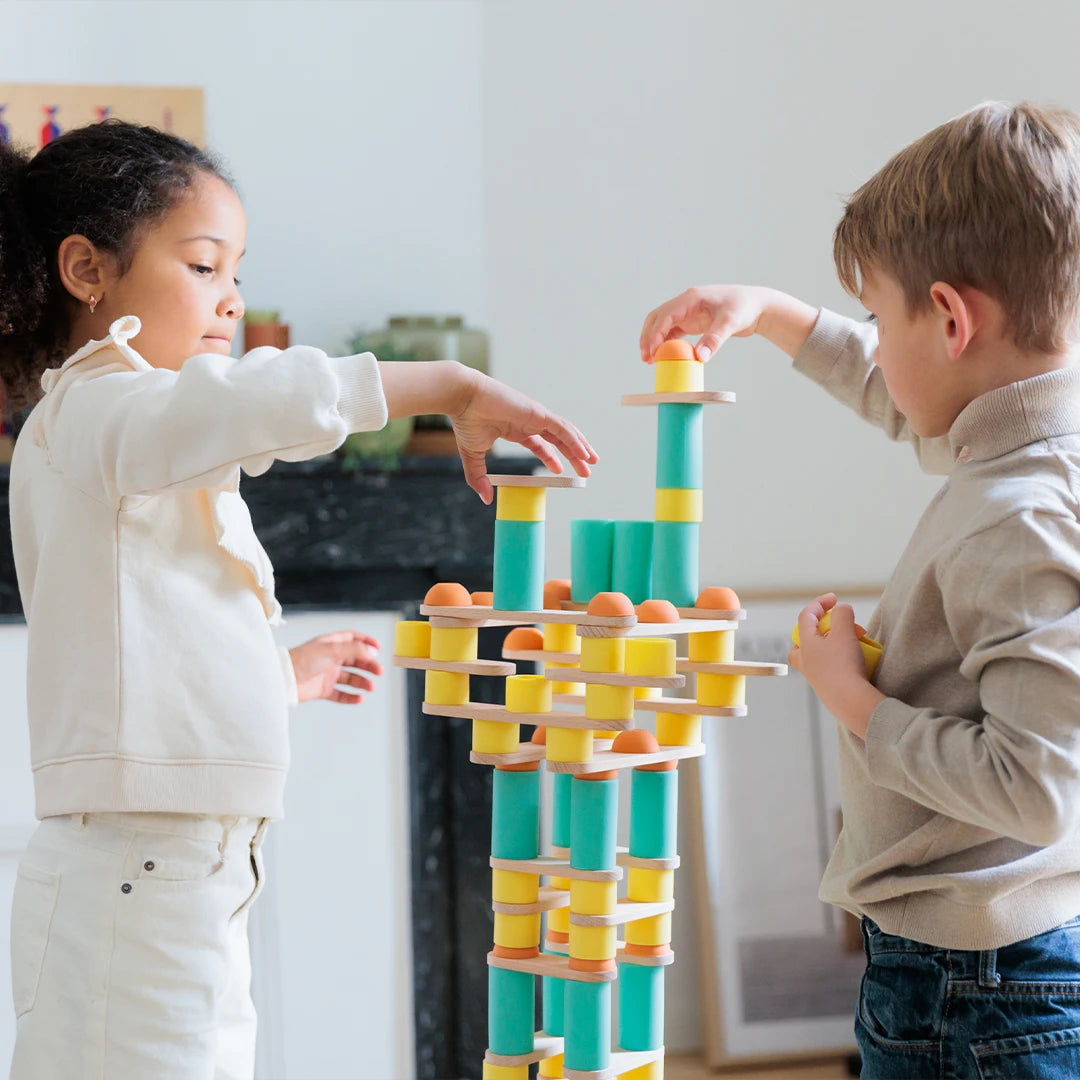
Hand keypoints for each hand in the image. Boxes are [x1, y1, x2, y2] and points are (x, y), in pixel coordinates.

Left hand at [288, 631, 383, 704]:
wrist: (283, 679)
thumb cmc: (303, 660)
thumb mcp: (332, 650)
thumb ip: (354, 650)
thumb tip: (372, 651)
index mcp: (331, 644)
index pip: (352, 639)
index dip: (366, 642)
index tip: (378, 648)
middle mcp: (330, 658)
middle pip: (355, 660)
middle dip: (368, 665)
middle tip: (379, 671)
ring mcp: (327, 674)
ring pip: (350, 678)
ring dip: (362, 682)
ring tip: (370, 687)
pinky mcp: (322, 689)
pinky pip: (340, 694)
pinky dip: (350, 697)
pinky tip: (359, 698)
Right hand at [449, 368, 597, 503]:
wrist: (462, 399)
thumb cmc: (466, 421)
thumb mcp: (473, 455)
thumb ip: (479, 477)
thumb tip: (486, 500)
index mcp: (516, 428)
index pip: (541, 444)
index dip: (552, 457)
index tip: (560, 470)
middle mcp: (529, 421)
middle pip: (559, 439)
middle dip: (574, 454)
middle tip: (586, 470)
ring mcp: (535, 415)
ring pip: (565, 432)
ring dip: (580, 447)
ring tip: (592, 461)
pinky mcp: (538, 413)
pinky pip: (562, 428)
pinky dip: (574, 440)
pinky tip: (583, 453)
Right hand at [640, 285, 772, 362]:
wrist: (757, 305)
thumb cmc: (745, 307)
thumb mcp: (730, 323)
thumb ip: (714, 340)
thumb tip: (699, 358)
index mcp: (692, 298)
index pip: (665, 314)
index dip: (655, 333)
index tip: (650, 351)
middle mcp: (686, 303)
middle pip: (657, 318)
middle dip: (648, 337)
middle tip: (645, 357)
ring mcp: (688, 312)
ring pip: (662, 324)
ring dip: (654, 340)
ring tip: (650, 359)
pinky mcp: (692, 321)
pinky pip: (673, 331)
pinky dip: (665, 342)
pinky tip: (663, 356)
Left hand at [788, 593, 884, 737]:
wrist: (850, 701)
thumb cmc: (844, 665)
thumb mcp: (845, 632)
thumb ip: (843, 614)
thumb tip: (841, 609)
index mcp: (805, 644)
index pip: (805, 616)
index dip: (819, 603)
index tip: (834, 599)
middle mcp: (804, 660)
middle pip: (803, 639)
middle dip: (821, 628)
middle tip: (839, 626)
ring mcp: (813, 676)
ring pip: (817, 654)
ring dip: (833, 644)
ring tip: (853, 643)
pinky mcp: (825, 687)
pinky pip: (828, 668)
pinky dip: (839, 659)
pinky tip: (854, 662)